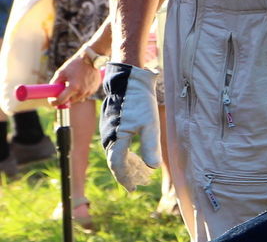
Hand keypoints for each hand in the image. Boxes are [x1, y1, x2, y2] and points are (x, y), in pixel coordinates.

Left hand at [51, 48, 102, 105]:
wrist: (91, 59)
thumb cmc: (75, 64)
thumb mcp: (61, 72)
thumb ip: (55, 83)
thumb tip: (51, 92)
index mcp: (73, 87)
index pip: (61, 101)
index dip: (54, 102)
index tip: (51, 101)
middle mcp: (82, 91)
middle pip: (70, 101)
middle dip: (65, 98)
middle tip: (62, 92)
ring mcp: (89, 91)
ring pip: (78, 98)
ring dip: (73, 95)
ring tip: (73, 84)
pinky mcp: (94, 89)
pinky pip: (85, 95)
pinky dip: (81, 92)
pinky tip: (81, 83)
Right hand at [99, 63, 159, 189]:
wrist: (129, 81)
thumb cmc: (140, 102)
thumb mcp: (150, 124)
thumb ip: (150, 146)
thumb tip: (154, 167)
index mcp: (116, 139)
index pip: (118, 165)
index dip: (126, 178)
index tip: (134, 188)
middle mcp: (108, 137)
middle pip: (117, 162)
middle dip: (129, 174)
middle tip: (141, 183)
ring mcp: (108, 131)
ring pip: (116, 153)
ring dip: (128, 164)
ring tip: (141, 172)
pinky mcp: (111, 125)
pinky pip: (117, 145)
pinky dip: (126, 154)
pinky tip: (136, 156)